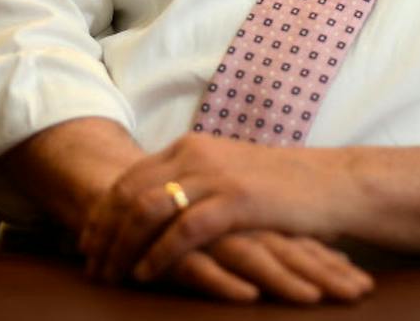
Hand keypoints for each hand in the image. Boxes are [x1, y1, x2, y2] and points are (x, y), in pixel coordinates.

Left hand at [80, 134, 355, 285]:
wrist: (333, 183)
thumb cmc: (281, 186)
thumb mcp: (228, 175)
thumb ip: (193, 183)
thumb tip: (157, 206)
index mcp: (190, 146)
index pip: (130, 176)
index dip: (103, 211)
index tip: (87, 240)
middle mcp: (195, 154)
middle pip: (130, 192)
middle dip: (104, 232)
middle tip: (90, 264)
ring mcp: (216, 175)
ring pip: (148, 209)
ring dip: (122, 246)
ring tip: (111, 274)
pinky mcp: (237, 200)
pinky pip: (184, 230)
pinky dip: (159, 254)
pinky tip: (146, 274)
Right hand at [159, 231, 373, 303]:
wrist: (123, 192)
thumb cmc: (183, 217)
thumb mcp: (231, 231)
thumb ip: (270, 244)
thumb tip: (324, 262)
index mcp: (250, 220)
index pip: (297, 244)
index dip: (329, 265)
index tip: (365, 287)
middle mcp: (234, 225)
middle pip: (285, 250)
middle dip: (323, 274)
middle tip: (358, 293)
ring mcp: (206, 234)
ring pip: (251, 256)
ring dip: (284, 279)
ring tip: (314, 298)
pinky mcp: (174, 249)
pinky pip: (201, 267)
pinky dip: (225, 283)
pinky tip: (248, 297)